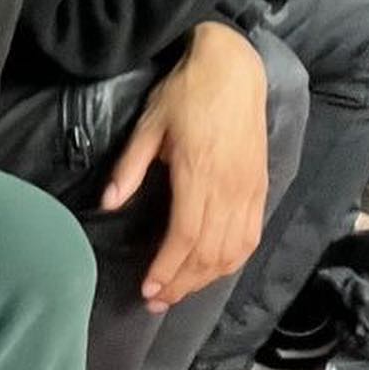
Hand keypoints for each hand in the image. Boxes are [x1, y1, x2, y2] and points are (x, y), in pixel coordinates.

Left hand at [100, 23, 268, 312]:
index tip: (148, 288)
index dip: (167, 268)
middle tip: (157, 300)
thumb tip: (107, 204)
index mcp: (198, 172)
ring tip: (180, 291)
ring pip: (232, 250)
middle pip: (209, 252)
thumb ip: (130, 167)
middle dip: (182, 283)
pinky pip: (251, 236)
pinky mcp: (261, 187)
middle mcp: (228, 187)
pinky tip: (215, 271)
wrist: (233, 69)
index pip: (185, 235)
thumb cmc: (185, 93)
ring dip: (206, 278)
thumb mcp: (149, 123)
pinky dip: (233, 260)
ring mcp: (249, 189)